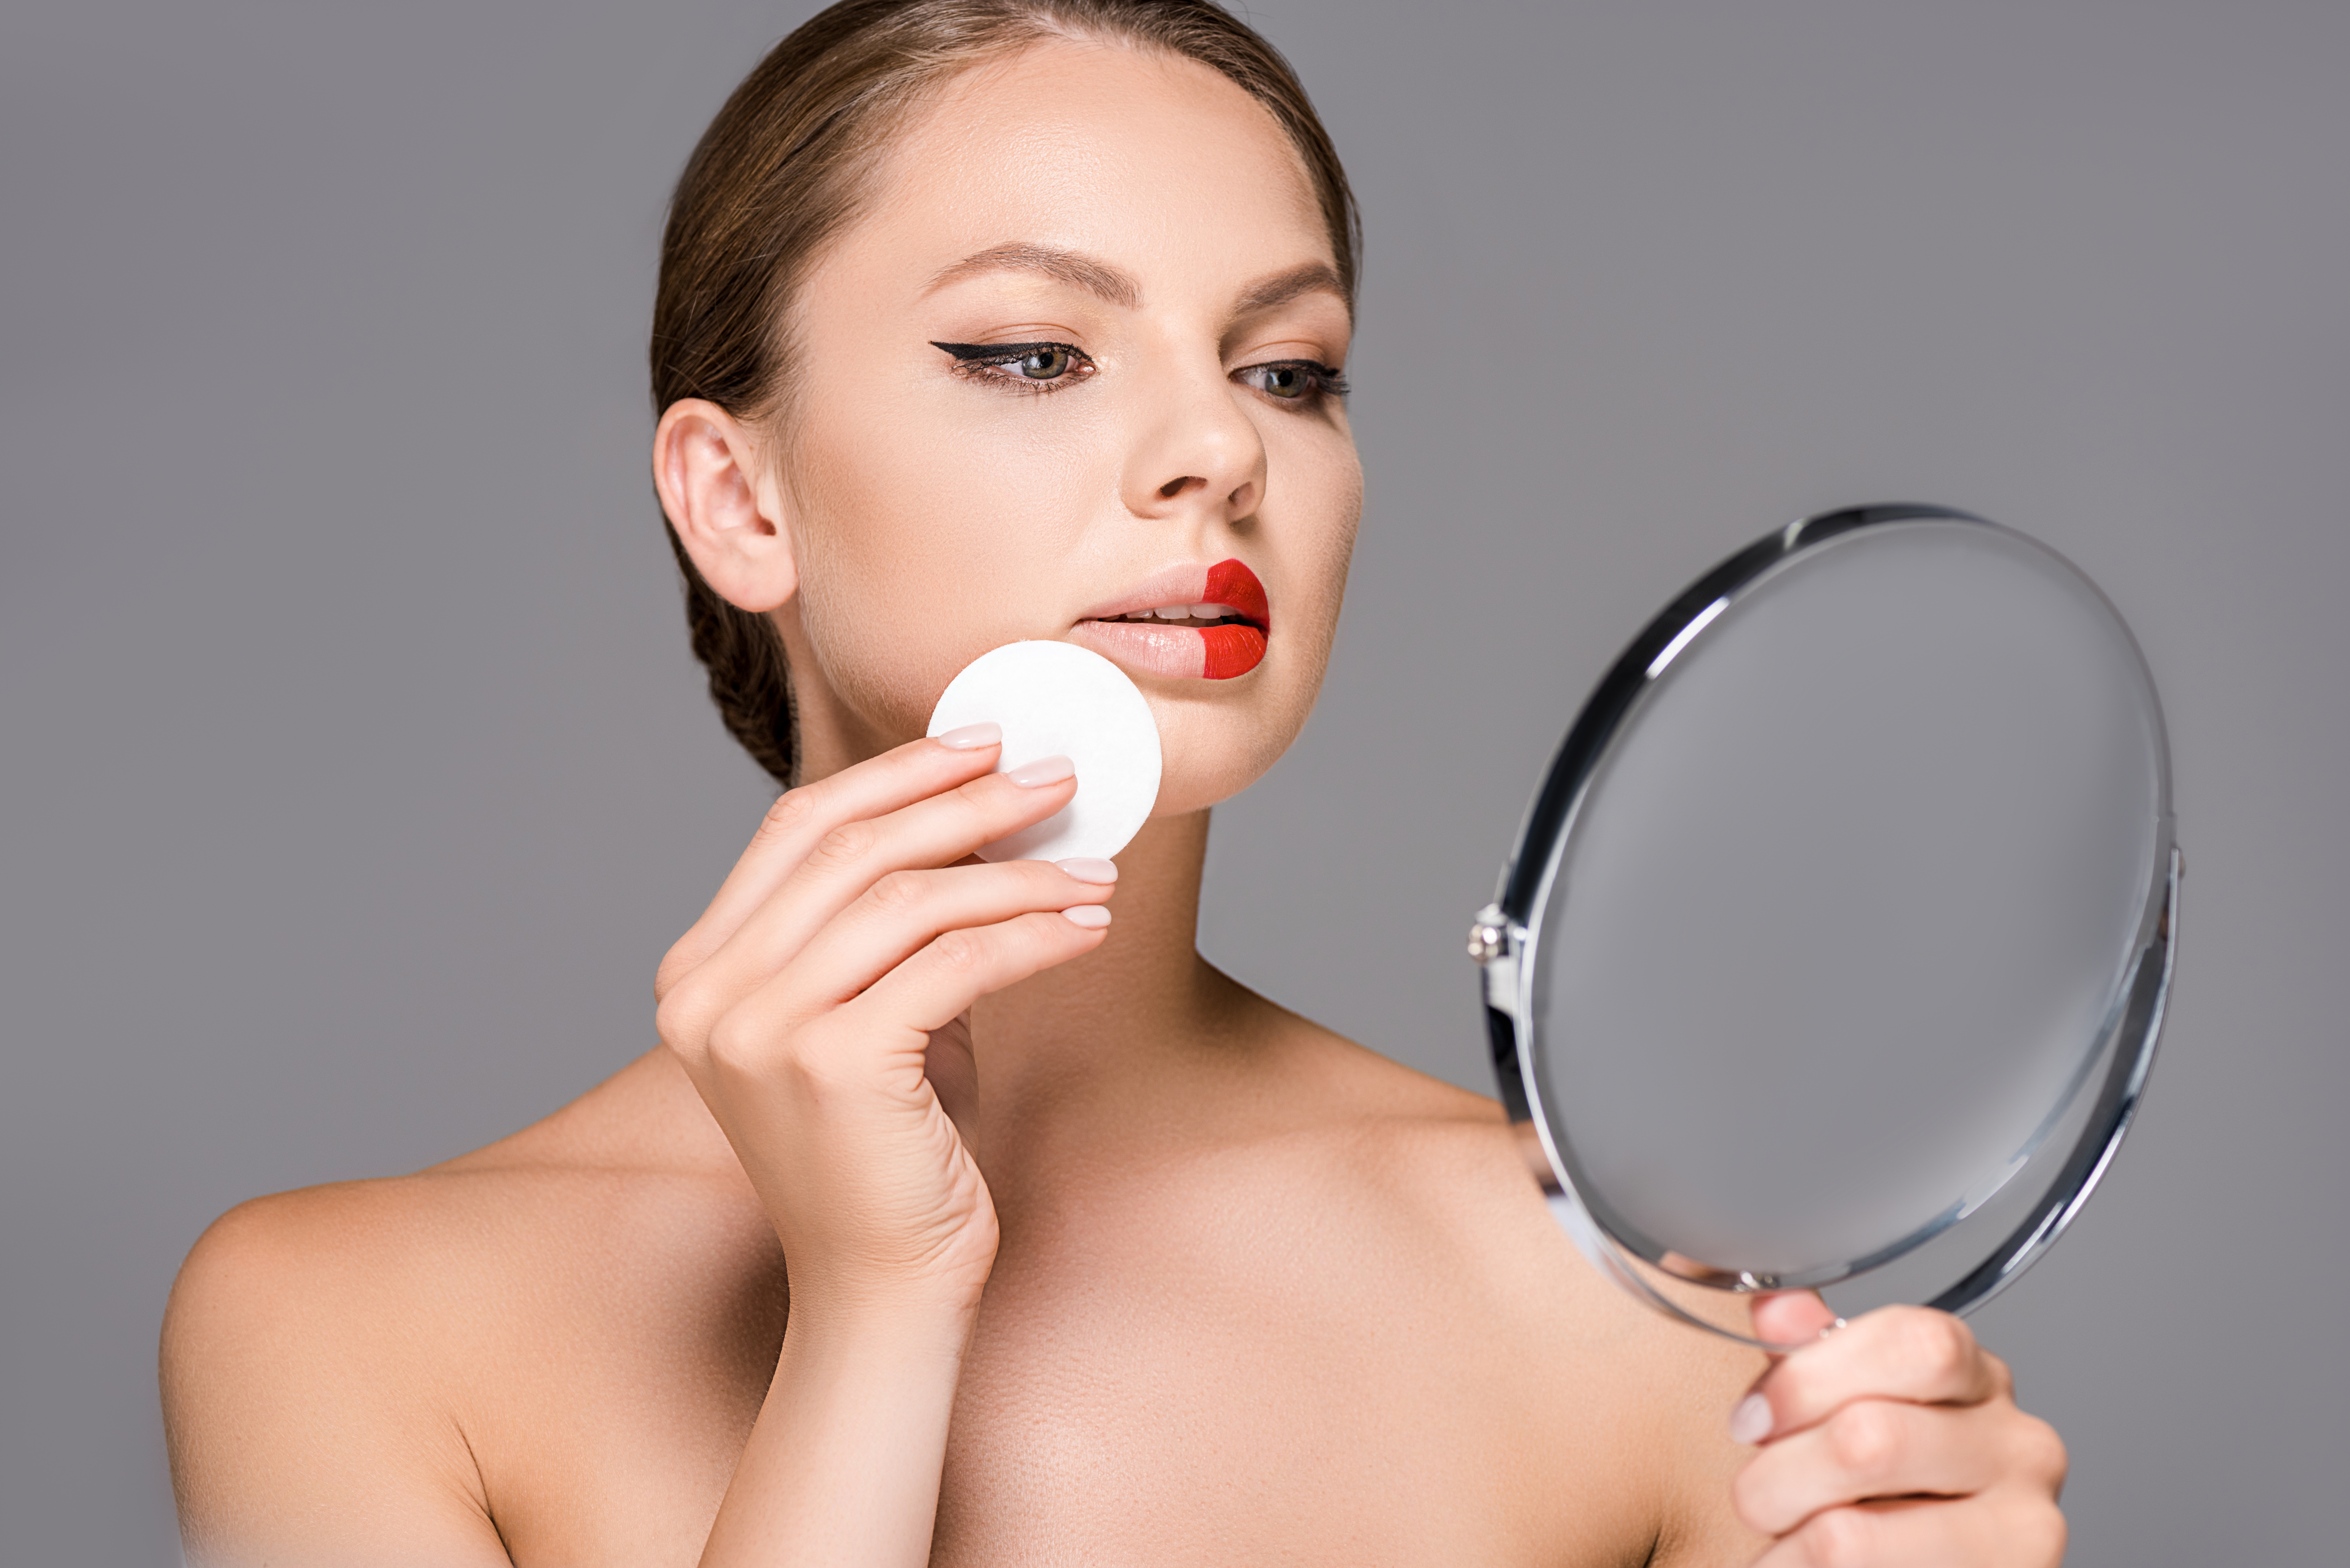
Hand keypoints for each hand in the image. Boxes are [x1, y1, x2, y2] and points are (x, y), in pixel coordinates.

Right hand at [653, 728, 1115, 1320]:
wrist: (876, 1287)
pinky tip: (1084, 931)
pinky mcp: (832, 1066)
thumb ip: (880, 926)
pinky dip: (1031, 936)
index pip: (796, 829)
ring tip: (1094, 870)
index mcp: (698, 974)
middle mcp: (710, 996)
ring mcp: (762, 1031)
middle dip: (967, 801)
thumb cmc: (882, 1152)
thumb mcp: (862, 1016)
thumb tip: (975, 818)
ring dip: (1019, 874)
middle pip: (852, 849)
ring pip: (910, 900)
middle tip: (1055, 781)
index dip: (892, 774)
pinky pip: (954, 965)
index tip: (980, 745)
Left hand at [1729, 1293, 2068, 1565]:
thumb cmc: (1870, 1493)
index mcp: (1980, 1377)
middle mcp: (2022, 1446)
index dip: (1810, 1378)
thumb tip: (1777, 1306)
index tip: (1753, 1417)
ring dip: (1786, 1541)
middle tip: (1755, 1495)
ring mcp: (2025, 1530)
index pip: (1912, 1343)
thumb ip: (1811, 1354)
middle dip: (1777, 1475)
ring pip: (1848, 1535)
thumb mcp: (1839, 1409)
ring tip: (1782, 1543)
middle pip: (1871, 1439)